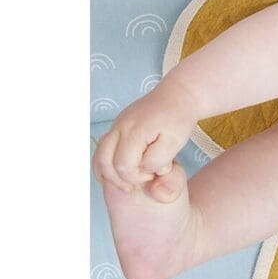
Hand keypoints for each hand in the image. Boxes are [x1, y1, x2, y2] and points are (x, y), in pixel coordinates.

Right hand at [92, 78, 199, 194]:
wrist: (177, 95)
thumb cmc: (178, 118)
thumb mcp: (176, 141)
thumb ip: (158, 159)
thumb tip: (142, 170)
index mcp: (135, 130)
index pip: (123, 165)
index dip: (137, 176)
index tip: (154, 174)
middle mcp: (120, 127)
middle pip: (103, 161)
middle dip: (119, 178)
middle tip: (138, 183)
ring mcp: (116, 126)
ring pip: (99, 156)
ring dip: (109, 173)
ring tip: (128, 182)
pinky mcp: (117, 127)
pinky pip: (103, 149)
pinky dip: (108, 164)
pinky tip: (123, 172)